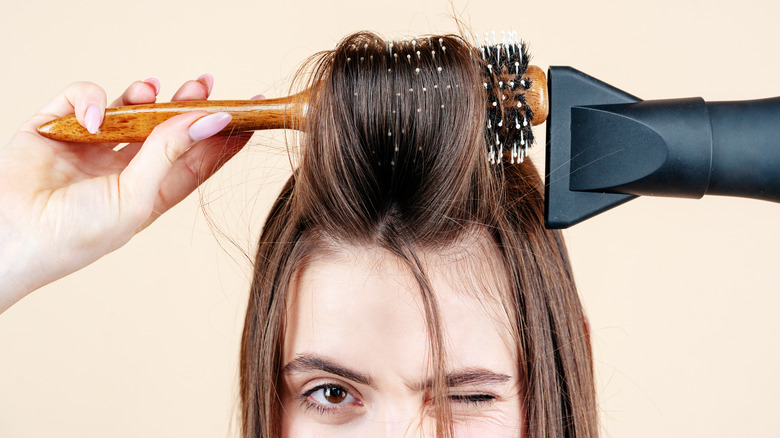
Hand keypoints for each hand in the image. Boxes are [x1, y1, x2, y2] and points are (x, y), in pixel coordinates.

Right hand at [0, 75, 256, 313]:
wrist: (12, 237)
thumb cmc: (77, 233)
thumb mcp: (136, 197)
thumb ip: (171, 154)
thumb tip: (213, 119)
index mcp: (151, 191)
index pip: (197, 159)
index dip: (223, 136)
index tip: (250, 112)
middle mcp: (126, 167)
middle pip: (166, 128)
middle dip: (186, 104)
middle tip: (205, 83)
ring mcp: (92, 146)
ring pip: (128, 108)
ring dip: (144, 95)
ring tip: (152, 90)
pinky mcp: (58, 127)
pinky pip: (83, 98)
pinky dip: (91, 98)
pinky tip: (95, 116)